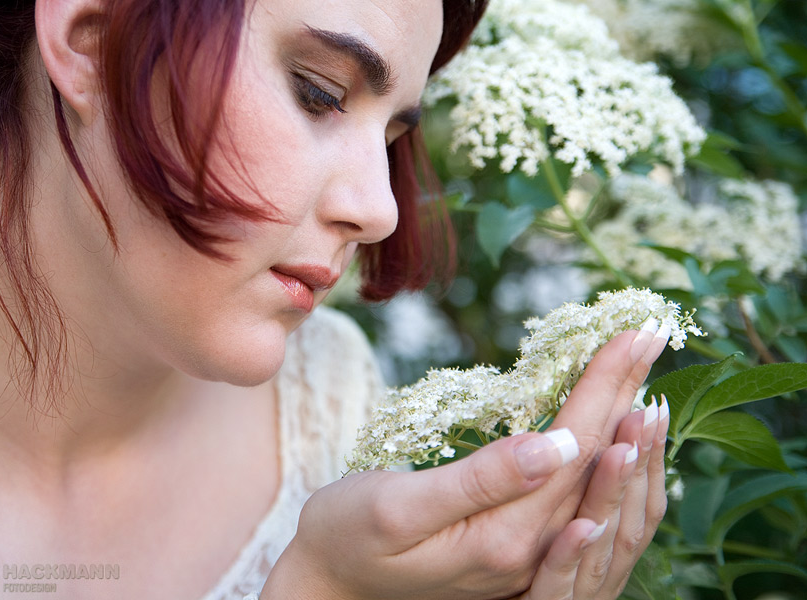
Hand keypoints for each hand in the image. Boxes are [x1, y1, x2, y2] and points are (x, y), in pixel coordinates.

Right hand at [261, 326, 669, 599]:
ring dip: (619, 424)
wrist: (326, 583)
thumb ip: (480, 480)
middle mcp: (528, 552)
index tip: (631, 335)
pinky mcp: (514, 549)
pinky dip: (600, 458)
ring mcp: (525, 556)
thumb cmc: (346, 536)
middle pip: (592, 463)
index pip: (573, 450)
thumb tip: (557, 443)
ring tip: (643, 377)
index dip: (603, 388)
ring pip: (590, 482)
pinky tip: (609, 436)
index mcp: (504, 536)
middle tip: (650, 336)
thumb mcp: (399, 506)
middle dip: (622, 394)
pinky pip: (575, 498)